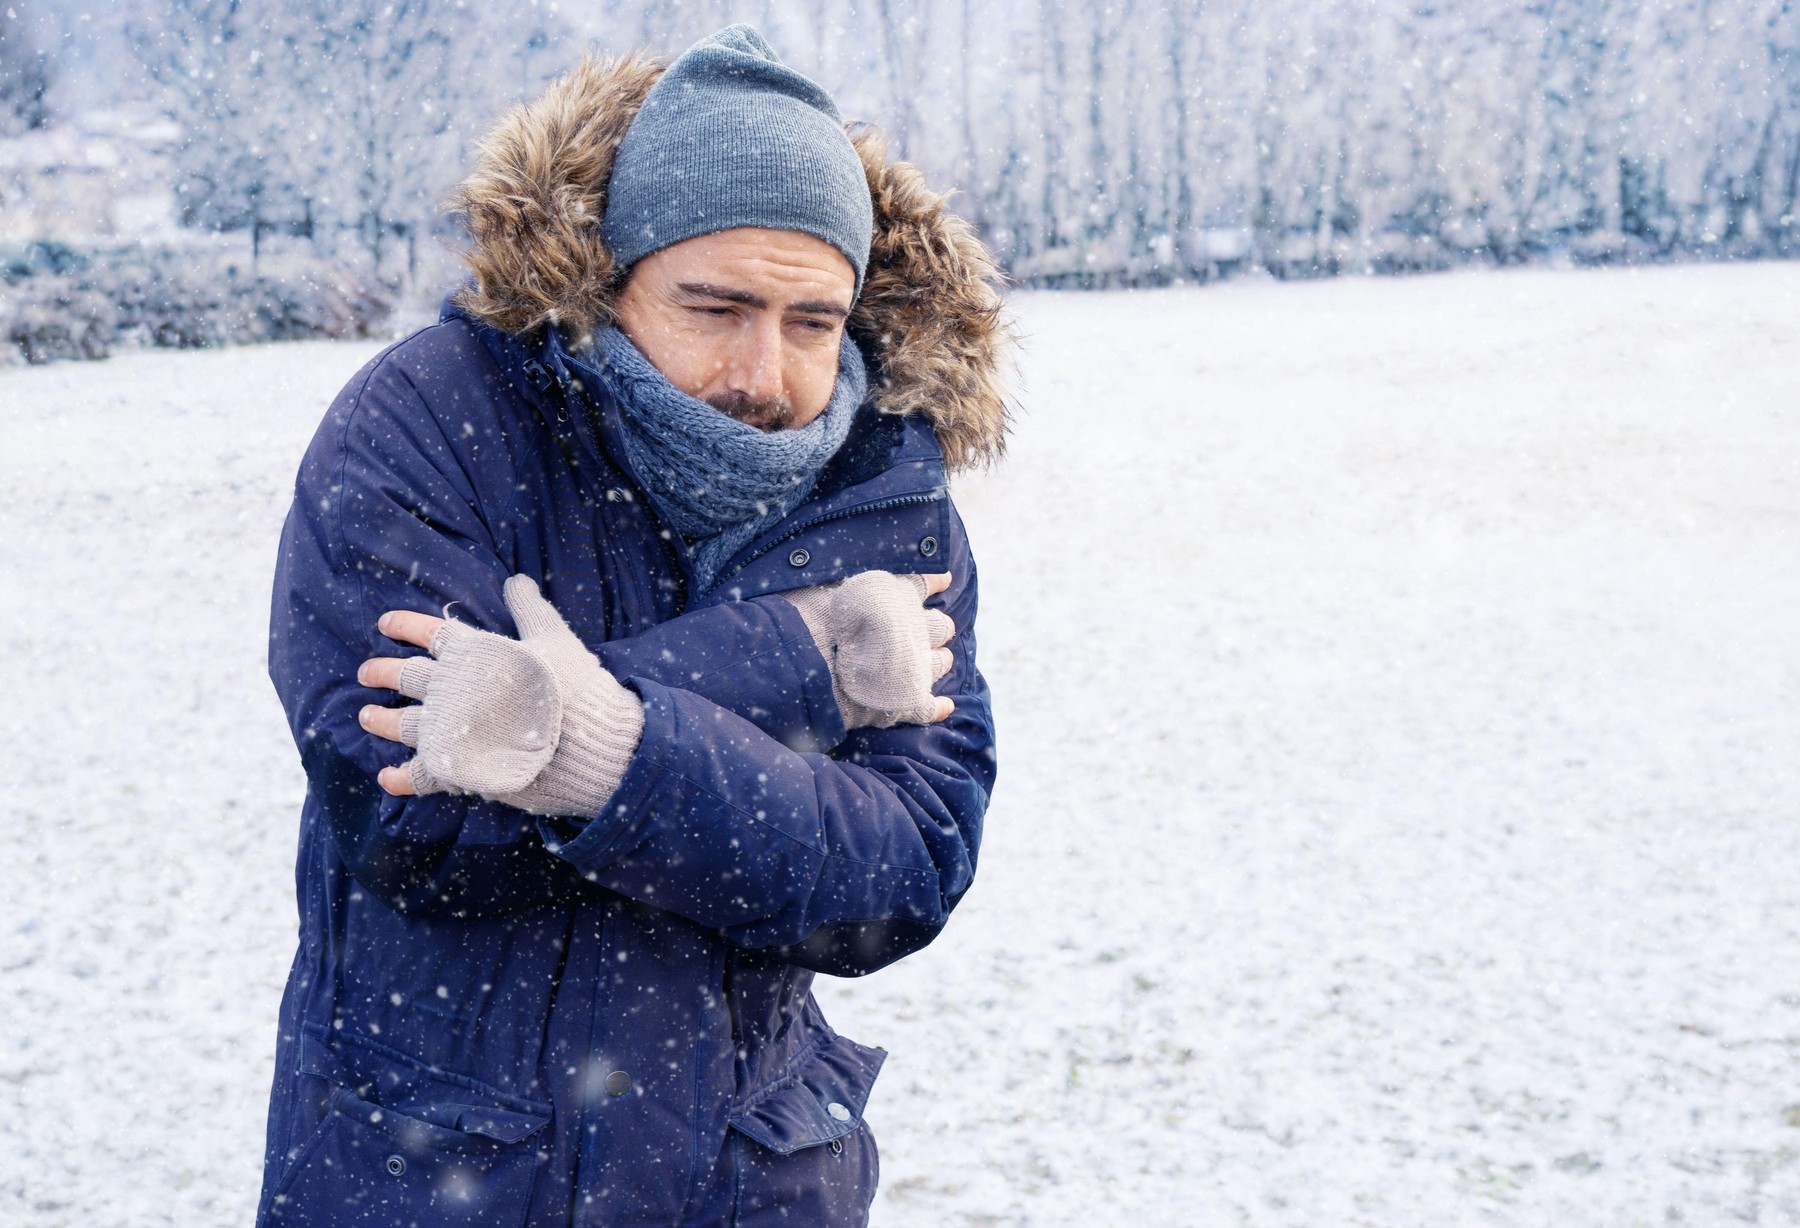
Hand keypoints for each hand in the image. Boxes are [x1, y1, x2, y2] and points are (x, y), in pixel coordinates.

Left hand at [356, 575, 643, 815]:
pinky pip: (421, 776)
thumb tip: (517, 580)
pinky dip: (401, 778)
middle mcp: (453, 691)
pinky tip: (387, 777)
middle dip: (382, 672)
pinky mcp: (459, 768)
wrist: (586, 743)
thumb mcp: (555, 638)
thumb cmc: (574, 687)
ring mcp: (451, 731)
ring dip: (381, 720)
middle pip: (406, 676)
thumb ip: (531, 610)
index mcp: (475, 655)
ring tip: (366, 716)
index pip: (431, 632)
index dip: (405, 625)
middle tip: (366, 672)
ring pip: (402, 724)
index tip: (384, 623)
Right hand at [780, 570, 956, 729]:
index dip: (933, 582)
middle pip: (938, 627)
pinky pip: (928, 707)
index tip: (943, 580)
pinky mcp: (903, 701)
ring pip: (938, 663)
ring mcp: (912, 667)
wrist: (801, 662)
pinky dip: (938, 707)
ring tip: (938, 660)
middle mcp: (912, 630)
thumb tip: (831, 587)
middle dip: (936, 628)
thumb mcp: (820, 587)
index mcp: (893, 596)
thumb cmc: (805, 618)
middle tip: (931, 630)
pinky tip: (945, 705)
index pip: (922, 583)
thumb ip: (837, 588)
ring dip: (938, 661)